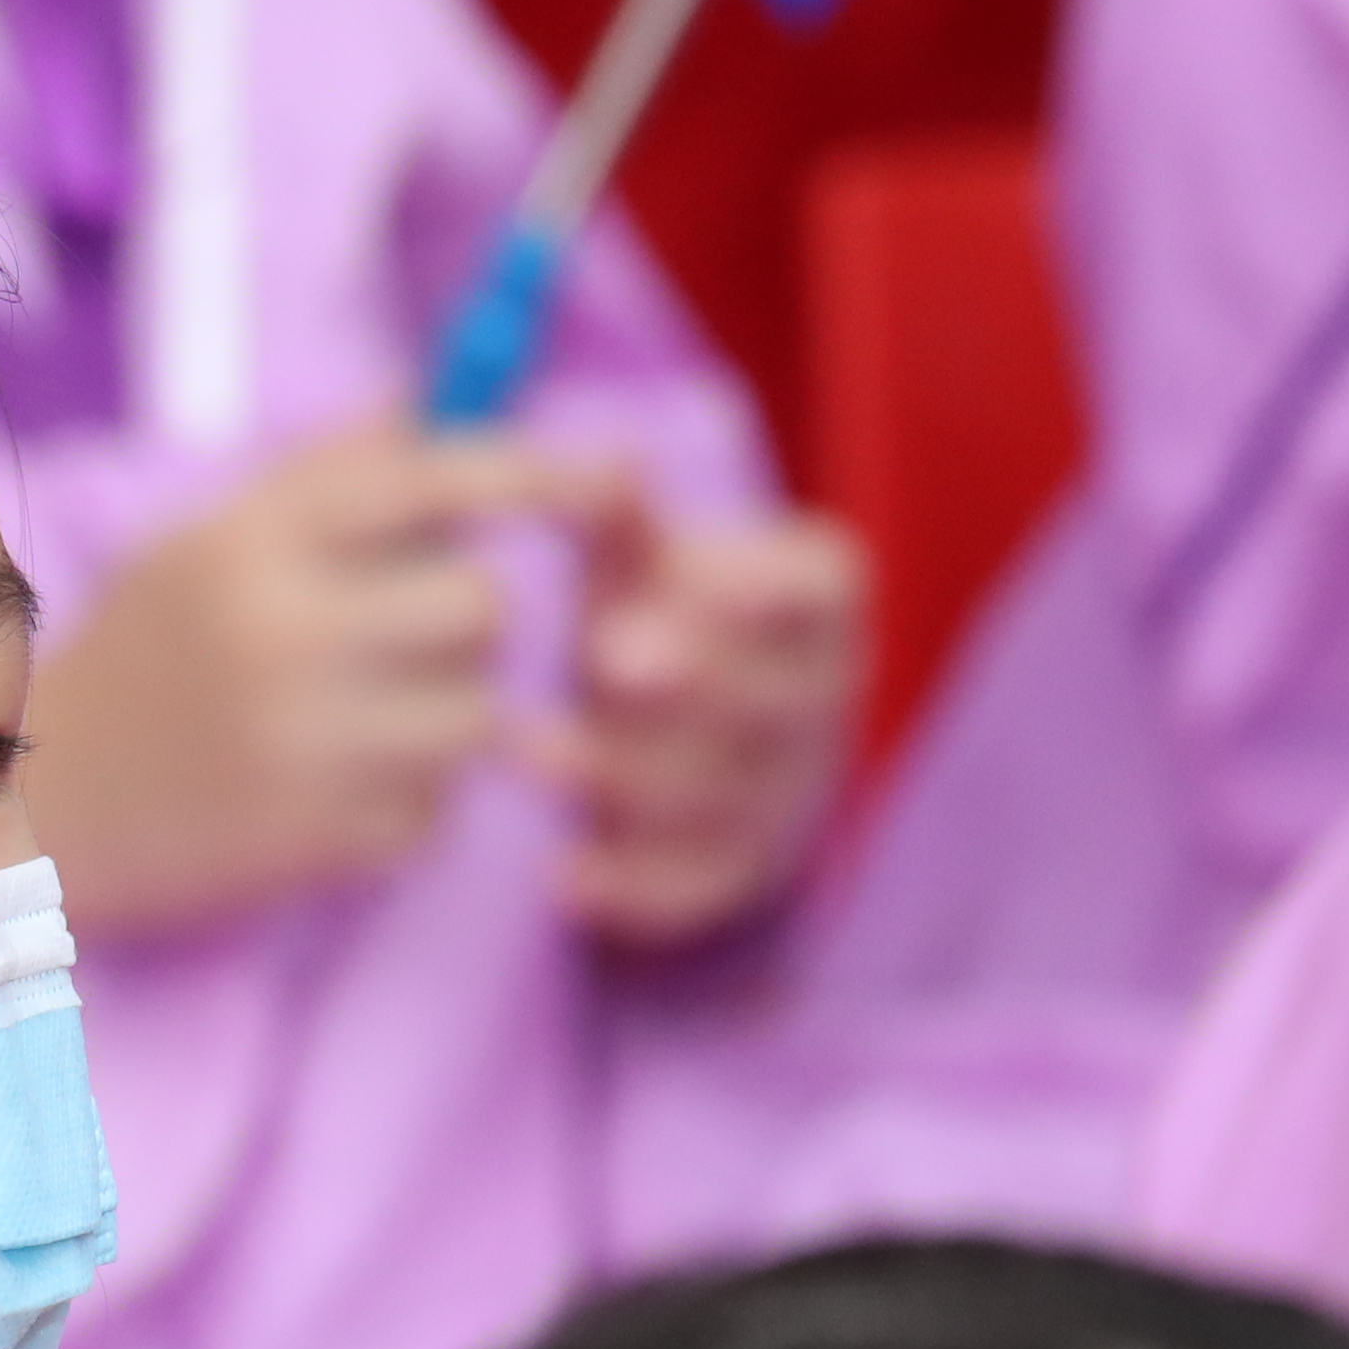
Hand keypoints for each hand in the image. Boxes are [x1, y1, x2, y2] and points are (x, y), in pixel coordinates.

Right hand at [24, 419, 626, 935]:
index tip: (618, 476)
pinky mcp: (319, 841)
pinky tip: (326, 790)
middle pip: (480, 604)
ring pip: (477, 713)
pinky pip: (439, 809)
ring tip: (357, 722)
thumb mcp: (211, 544)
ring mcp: (302, 742)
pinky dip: (406, 802)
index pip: (428, 477)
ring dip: (445, 718)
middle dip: (462, 622)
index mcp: (253, 540)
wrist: (41, 812)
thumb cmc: (150, 658)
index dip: (538, 470)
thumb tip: (440, 389)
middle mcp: (279, 631)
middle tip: (397, 640)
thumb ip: (328, 474)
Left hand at [526, 505, 866, 945]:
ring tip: (526, 751)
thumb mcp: (631, 560)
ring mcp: (785, 789)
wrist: (659, 727)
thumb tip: (605, 462)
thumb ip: (613, 517)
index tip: (694, 575)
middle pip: (776, 696)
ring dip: (627, 774)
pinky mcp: (739, 868)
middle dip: (691, 678)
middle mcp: (817, 698)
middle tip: (605, 656)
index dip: (765, 585)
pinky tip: (560, 875)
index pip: (822, 586)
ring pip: (727, 792)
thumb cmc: (645, 612)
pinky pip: (698, 886)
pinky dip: (630, 886)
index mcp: (810, 604)